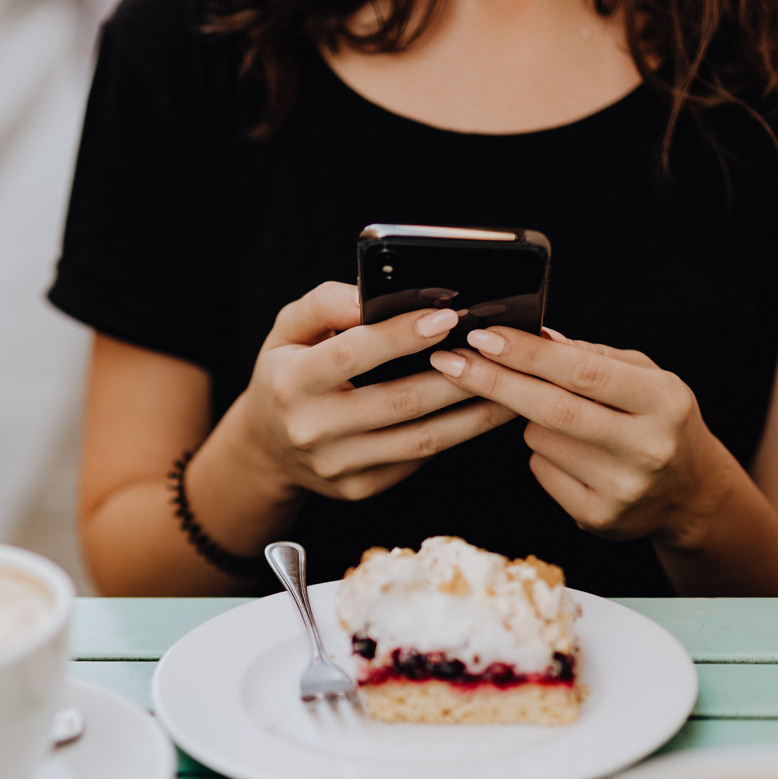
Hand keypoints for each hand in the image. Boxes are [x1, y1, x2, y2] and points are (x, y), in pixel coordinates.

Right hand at [228, 282, 517, 504]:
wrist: (266, 450)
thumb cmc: (286, 374)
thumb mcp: (288, 329)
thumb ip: (326, 302)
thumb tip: (372, 290)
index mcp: (291, 383)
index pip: (353, 354)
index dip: (401, 335)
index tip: (446, 315)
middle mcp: (313, 430)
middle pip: (400, 401)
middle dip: (457, 375)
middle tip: (497, 350)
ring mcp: (339, 466)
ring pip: (421, 439)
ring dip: (473, 413)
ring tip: (510, 385)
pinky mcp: (360, 488)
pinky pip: (417, 459)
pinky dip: (455, 434)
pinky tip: (483, 413)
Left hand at [430, 326, 728, 545]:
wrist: (689, 493)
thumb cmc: (659, 420)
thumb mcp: (646, 378)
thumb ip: (594, 357)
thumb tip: (537, 338)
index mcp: (662, 402)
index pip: (582, 373)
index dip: (527, 354)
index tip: (483, 337)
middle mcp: (646, 448)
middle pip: (552, 410)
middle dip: (495, 382)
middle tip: (451, 362)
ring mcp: (621, 489)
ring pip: (540, 440)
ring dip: (532, 420)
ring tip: (567, 421)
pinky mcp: (597, 518)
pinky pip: (542, 472)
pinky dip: (543, 454)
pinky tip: (573, 454)